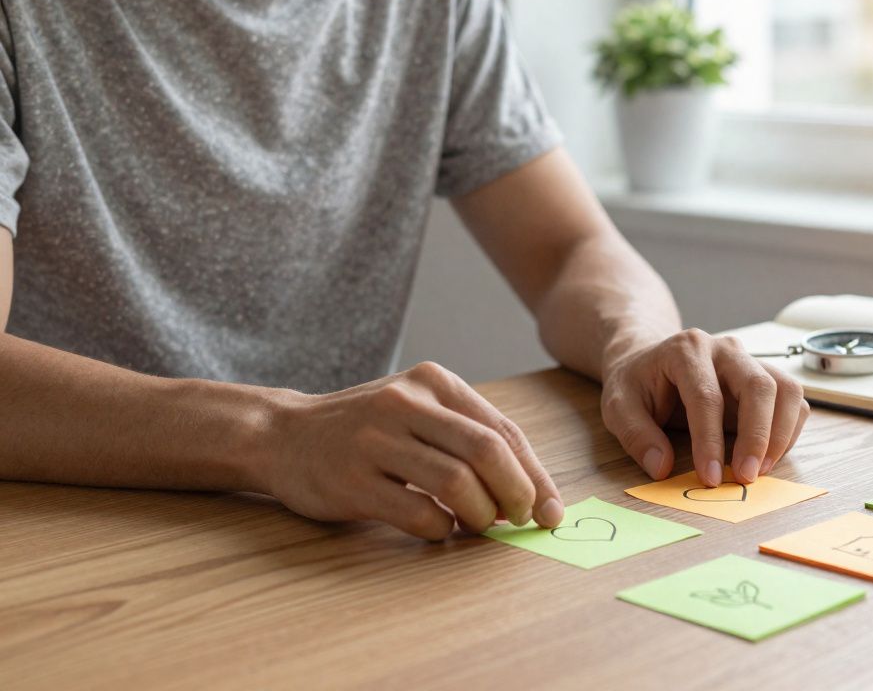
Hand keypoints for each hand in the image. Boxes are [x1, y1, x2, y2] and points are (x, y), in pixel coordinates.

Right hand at [259, 362, 562, 539]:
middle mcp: (405, 403)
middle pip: (487, 451)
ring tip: (479, 525)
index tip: (551, 509)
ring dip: (481, 515)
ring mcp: (375, 440)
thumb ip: (468, 438)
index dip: (534, 474)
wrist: (281, 435)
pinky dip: (441, 529)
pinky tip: (440, 529)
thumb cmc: (367, 431)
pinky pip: (417, 512)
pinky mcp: (352, 480)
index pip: (501, 430)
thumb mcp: (418, 411)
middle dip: (517, 493)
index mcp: (433, 382)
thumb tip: (531, 492)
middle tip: (522, 520)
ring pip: (457, 482)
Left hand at [600, 329, 809, 486]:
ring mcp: (750, 360)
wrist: (649, 362)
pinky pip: (793, 400)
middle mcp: (725, 349)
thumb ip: (636, 435)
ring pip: (786, 389)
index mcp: (686, 349)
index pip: (707, 396)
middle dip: (757, 436)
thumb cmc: (637, 384)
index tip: (711, 478)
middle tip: (746, 477)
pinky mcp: (765, 378)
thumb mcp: (618, 407)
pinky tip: (768, 457)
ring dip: (780, 434)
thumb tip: (662, 467)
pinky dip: (789, 431)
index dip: (710, 441)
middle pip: (758, 385)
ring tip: (761, 470)